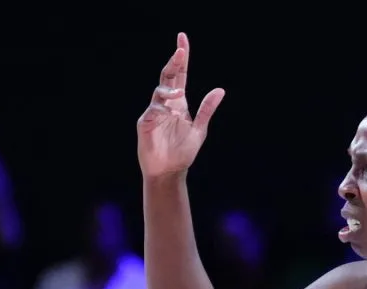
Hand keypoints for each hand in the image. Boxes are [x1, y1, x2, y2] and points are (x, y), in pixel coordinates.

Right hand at [137, 33, 224, 178]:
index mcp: (179, 103)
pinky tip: (169, 113)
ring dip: (169, 90)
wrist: (170, 171)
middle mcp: (166, 103)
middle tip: (180, 50)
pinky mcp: (146, 124)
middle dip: (174, 62)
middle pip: (168, 77)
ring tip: (180, 94)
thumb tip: (220, 90)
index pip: (180, 75)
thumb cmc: (182, 150)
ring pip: (159, 92)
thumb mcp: (199, 129)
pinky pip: (152, 111)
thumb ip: (207, 109)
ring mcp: (154, 112)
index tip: (182, 38)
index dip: (182, 58)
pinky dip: (161, 110)